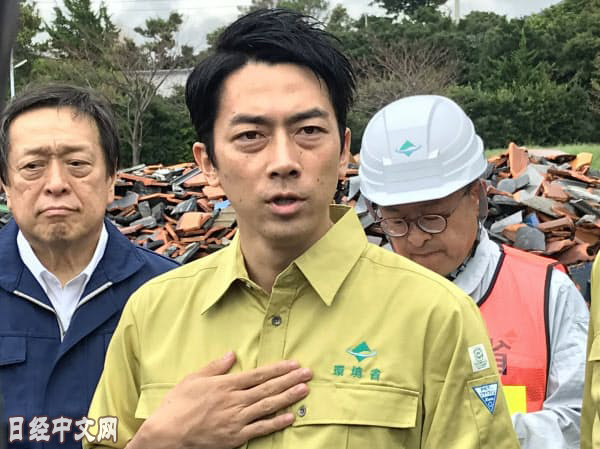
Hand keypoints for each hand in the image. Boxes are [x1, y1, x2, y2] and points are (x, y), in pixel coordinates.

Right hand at [127, 352, 311, 448]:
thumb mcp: (193, 379)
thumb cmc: (177, 406)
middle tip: (308, 373)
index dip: (278, 369)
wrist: (166, 435)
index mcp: (225, 385)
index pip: (258, 374)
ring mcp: (236, 420)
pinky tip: (290, 417)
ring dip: (288, 397)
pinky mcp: (235, 437)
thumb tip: (232, 354)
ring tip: (304, 390)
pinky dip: (276, 423)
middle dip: (290, 379)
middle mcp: (234, 401)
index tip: (293, 363)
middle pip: (268, 388)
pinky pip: (260, 429)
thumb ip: (215, 367)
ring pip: (268, 406)